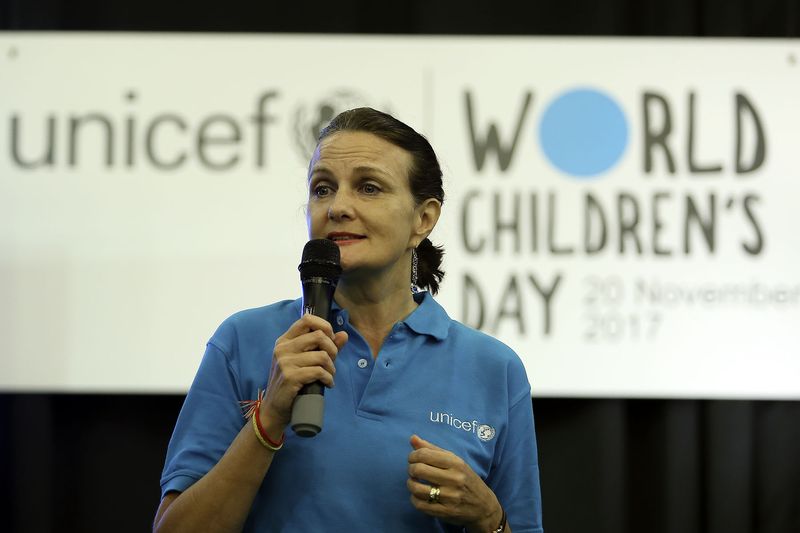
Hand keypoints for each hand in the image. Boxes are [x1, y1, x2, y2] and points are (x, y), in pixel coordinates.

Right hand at [259, 314, 347, 433]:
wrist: (275, 408)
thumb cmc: (292, 383)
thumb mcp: (305, 361)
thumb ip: (324, 347)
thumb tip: (344, 334)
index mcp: (285, 340)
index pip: (306, 319)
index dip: (324, 326)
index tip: (330, 340)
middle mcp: (282, 348)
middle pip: (318, 336)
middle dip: (332, 349)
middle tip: (332, 361)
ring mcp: (284, 362)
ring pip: (321, 356)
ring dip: (331, 367)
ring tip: (329, 375)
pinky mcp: (290, 377)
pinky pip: (319, 372)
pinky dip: (328, 378)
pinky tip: (328, 384)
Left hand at [407, 435, 502, 532]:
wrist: (483, 506)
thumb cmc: (466, 479)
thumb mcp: (455, 461)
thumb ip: (433, 449)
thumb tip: (413, 438)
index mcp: (456, 463)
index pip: (424, 454)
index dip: (413, 455)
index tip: (413, 459)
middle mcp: (454, 479)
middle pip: (419, 469)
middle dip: (411, 469)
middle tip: (413, 471)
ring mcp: (450, 497)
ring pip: (417, 488)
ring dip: (410, 484)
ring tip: (414, 482)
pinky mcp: (445, 512)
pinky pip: (420, 505)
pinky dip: (414, 499)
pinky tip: (418, 496)